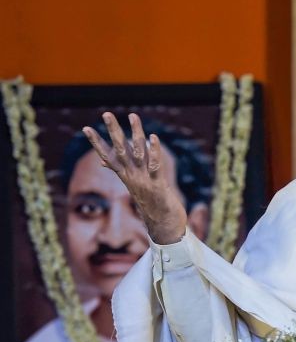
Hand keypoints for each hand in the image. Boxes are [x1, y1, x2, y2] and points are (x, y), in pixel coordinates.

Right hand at [82, 112, 187, 243]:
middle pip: (119, 150)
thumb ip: (120, 170)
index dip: (96, 143)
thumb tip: (103, 161)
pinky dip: (154, 151)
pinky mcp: (158, 185)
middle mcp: (131, 177)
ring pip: (138, 154)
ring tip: (133, 116)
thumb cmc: (150, 203)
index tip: (85, 128)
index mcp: (125, 176)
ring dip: (136, 134)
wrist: (163, 227)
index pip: (107, 156)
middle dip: (113, 131)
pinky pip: (155, 166)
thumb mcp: (133, 186)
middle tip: (106, 113)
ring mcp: (143, 181)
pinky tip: (153, 137)